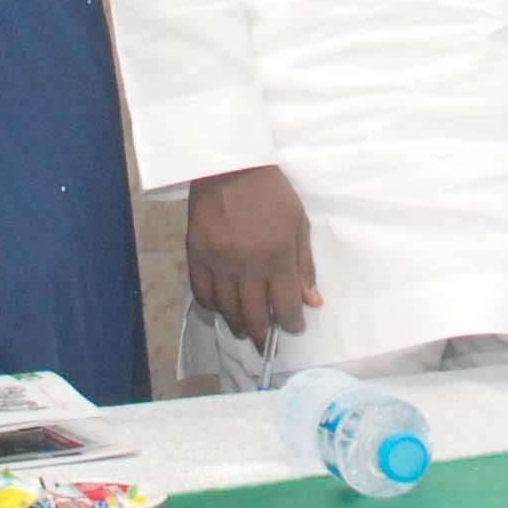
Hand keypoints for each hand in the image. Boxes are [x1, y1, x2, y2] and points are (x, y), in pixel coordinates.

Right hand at [186, 163, 319, 349]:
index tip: (295, 327)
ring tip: (245, 330)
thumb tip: (311, 301)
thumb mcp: (298, 223)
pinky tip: (221, 308)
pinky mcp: (196, 254)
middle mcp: (247, 264)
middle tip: (267, 343)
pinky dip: (212, 306)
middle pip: (254, 315)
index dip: (292, 323)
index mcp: (276, 255)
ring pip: (227, 309)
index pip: (285, 305)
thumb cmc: (271, 191)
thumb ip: (304, 264)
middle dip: (264, 335)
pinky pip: (201, 292)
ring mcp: (219, 261)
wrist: (230, 165)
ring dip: (238, 324)